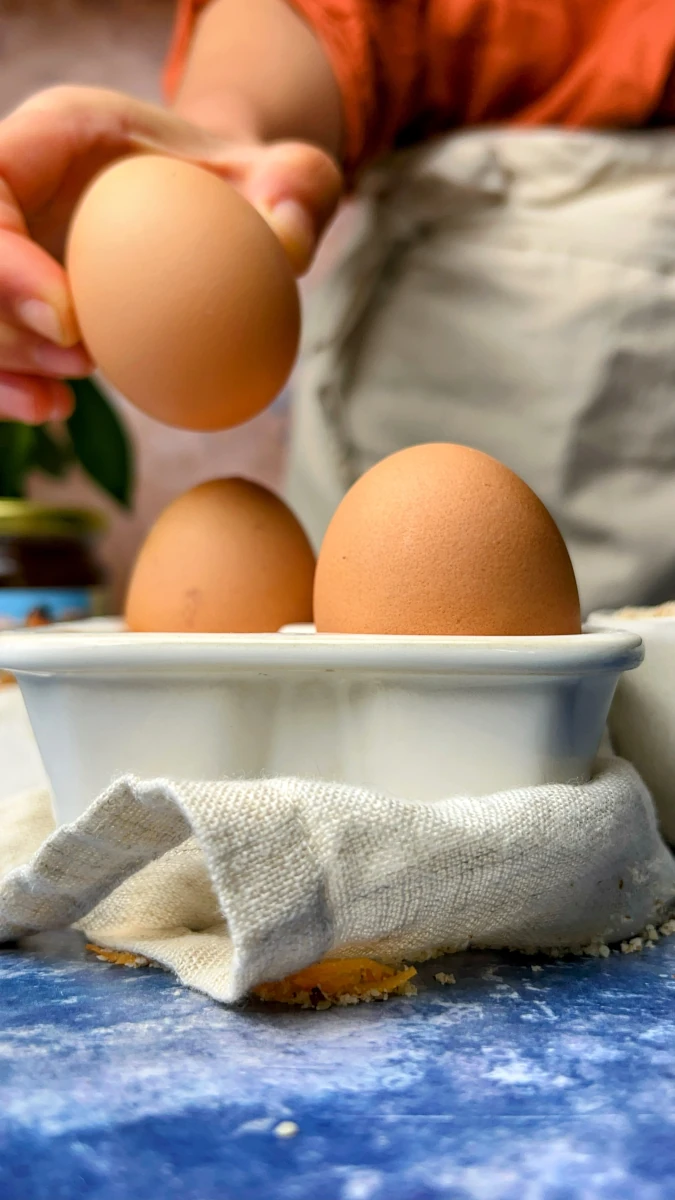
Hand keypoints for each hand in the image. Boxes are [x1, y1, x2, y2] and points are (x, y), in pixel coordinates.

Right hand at [0, 85, 342, 423]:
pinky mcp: (21, 297)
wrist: (218, 204)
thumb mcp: (289, 172)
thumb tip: (288, 238)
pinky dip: (11, 384)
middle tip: (78, 363)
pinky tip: (56, 412)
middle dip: (1, 322)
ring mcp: (14, 245)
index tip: (68, 320)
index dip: (4, 256)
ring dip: (2, 364)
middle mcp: (18, 185)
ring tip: (63, 403)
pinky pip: (0, 344)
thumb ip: (299, 188)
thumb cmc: (246, 184)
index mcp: (59, 133)